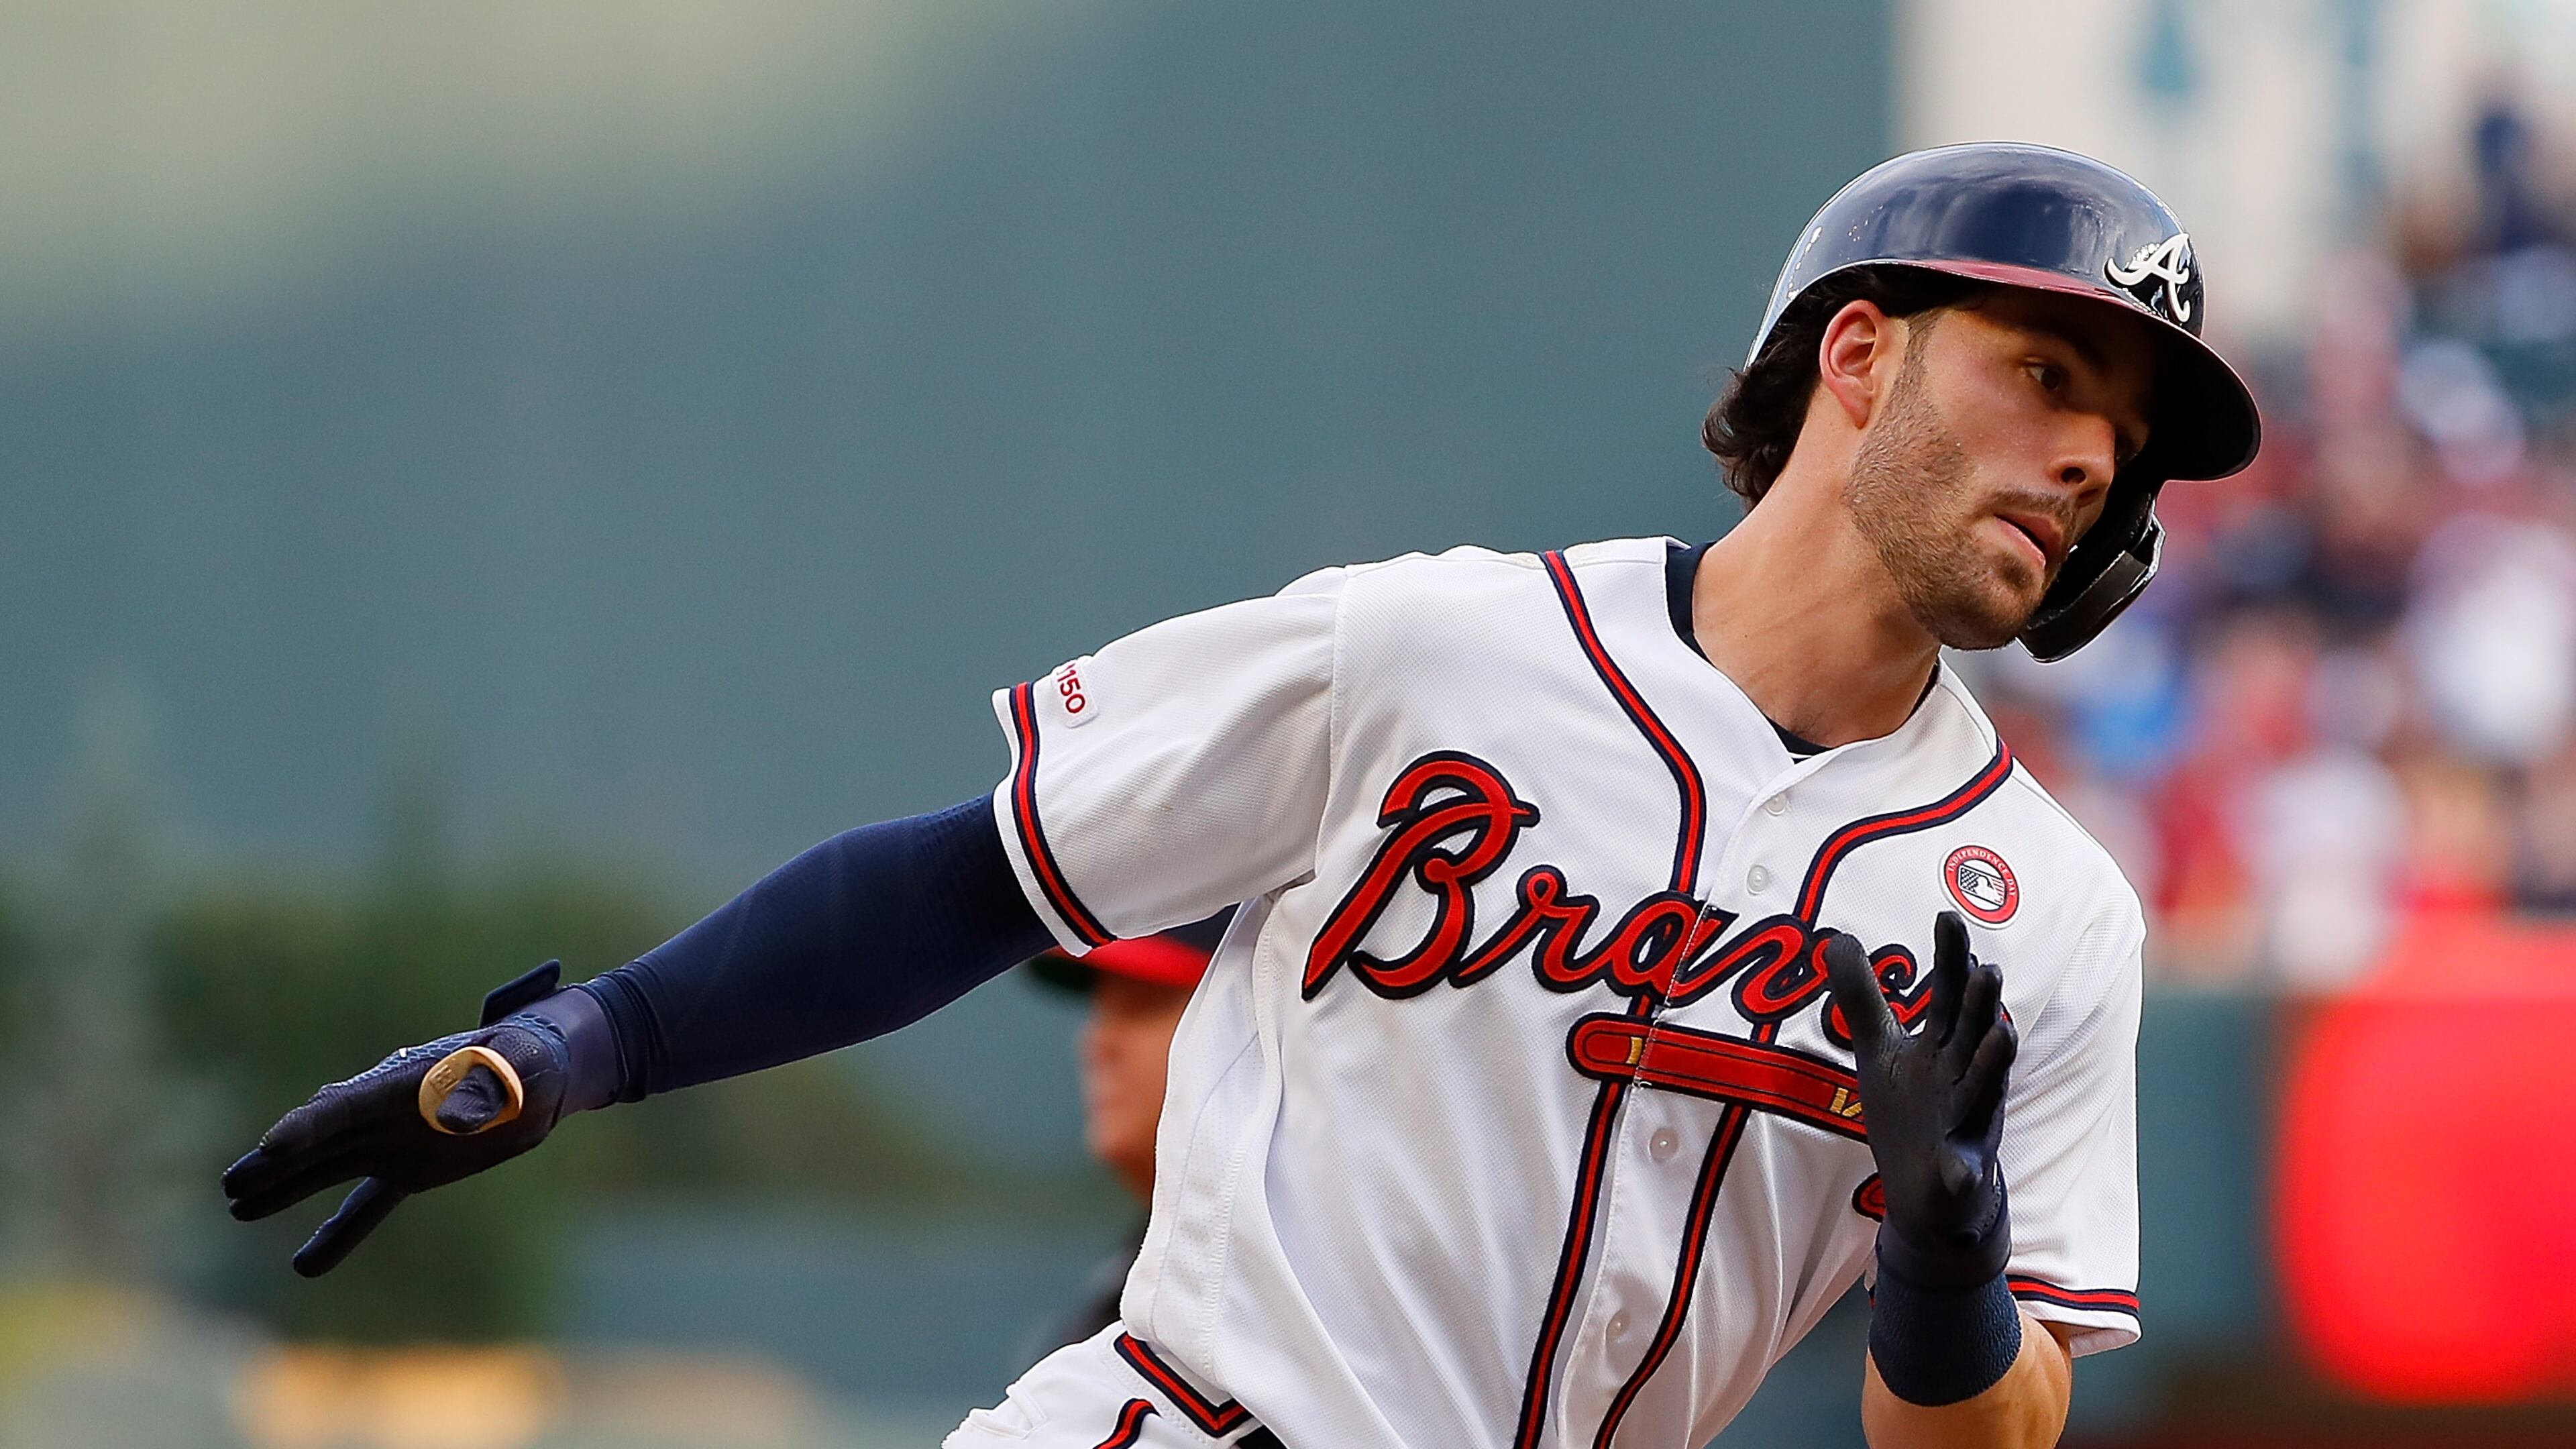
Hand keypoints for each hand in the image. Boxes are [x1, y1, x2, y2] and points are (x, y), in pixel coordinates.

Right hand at [221, 962, 575, 1276]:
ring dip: (286, 1188)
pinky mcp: (408, 1170)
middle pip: (321, 1139)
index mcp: (405, 1081)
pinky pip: (366, 1205)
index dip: (309, 1125)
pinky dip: (339, 1234)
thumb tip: (456, 1117)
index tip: (271, 1146)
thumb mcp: (518, 1064)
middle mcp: (385, 1113)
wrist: (539, 1077)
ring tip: (238, 1207)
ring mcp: (391, 1142)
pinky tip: (305, 1265)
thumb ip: (488, 1082)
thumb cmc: (529, 1059)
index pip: (347, 1105)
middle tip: (233, 1184)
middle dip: (279, 1161)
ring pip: (327, 1168)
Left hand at [1823, 911, 2016, 1289]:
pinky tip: (1960, 1168)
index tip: (1946, 915)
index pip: (1947, 994)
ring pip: (1983, 1090)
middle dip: (1981, 1004)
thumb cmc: (1910, 1110)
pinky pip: (1962, 1170)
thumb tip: (1840, 938)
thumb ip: (1862, 998)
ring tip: (2005, 1032)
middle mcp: (1963, 1076)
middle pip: (1971, 1033)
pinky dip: (1962, 1168)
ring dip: (1993, 1063)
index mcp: (1942, 1046)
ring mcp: (1967, 1123)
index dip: (1949, 958)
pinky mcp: (1959, 1169)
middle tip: (1988, 968)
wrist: (1929, 1192)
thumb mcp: (1880, 1050)